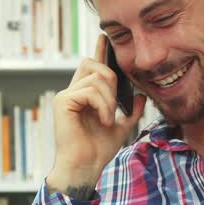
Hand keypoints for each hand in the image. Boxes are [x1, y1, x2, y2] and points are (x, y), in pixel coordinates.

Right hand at [46, 35, 145, 198]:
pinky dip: (103, 106)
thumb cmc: (97, 151)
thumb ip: (130, 112)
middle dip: (110, 77)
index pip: (91, 66)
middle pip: (92, 64)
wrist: (85, 167)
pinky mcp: (63, 101)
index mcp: (84, 96)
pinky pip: (90, 91)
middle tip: (114, 104)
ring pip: (96, 78)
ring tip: (108, 119)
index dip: (98, 51)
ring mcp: (66, 95)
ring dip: (109, 99)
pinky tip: (103, 120)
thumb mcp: (121, 128)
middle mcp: (73, 92)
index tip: (104, 37)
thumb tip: (140, 96)